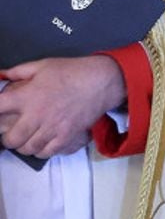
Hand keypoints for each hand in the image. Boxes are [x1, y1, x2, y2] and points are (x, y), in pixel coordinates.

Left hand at [0, 55, 125, 157]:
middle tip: (10, 134)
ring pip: (28, 148)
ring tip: (25, 140)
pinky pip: (47, 152)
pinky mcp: (66, 136)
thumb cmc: (71, 72)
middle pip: (11, 139)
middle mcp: (36, 116)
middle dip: (7, 138)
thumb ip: (19, 71)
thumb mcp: (42, 65)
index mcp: (27, 96)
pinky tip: (41, 144)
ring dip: (23, 146)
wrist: (100, 82)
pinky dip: (40, 151)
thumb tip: (2, 75)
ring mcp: (52, 129)